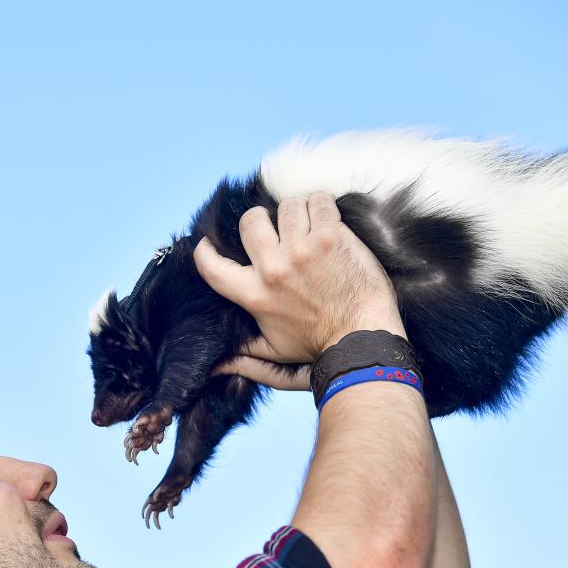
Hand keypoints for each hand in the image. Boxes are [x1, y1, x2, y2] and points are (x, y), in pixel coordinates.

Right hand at [193, 192, 405, 387]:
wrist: (362, 336)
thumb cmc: (319, 345)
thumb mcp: (275, 351)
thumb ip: (244, 354)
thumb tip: (216, 367)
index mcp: (255, 295)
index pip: (213, 266)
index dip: (204, 251)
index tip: (208, 243)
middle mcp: (273, 269)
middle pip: (251, 221)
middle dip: (261, 220)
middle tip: (277, 229)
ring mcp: (301, 250)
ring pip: (286, 206)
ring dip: (297, 211)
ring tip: (308, 223)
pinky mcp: (330, 237)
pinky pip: (318, 201)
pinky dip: (322, 203)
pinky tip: (327, 217)